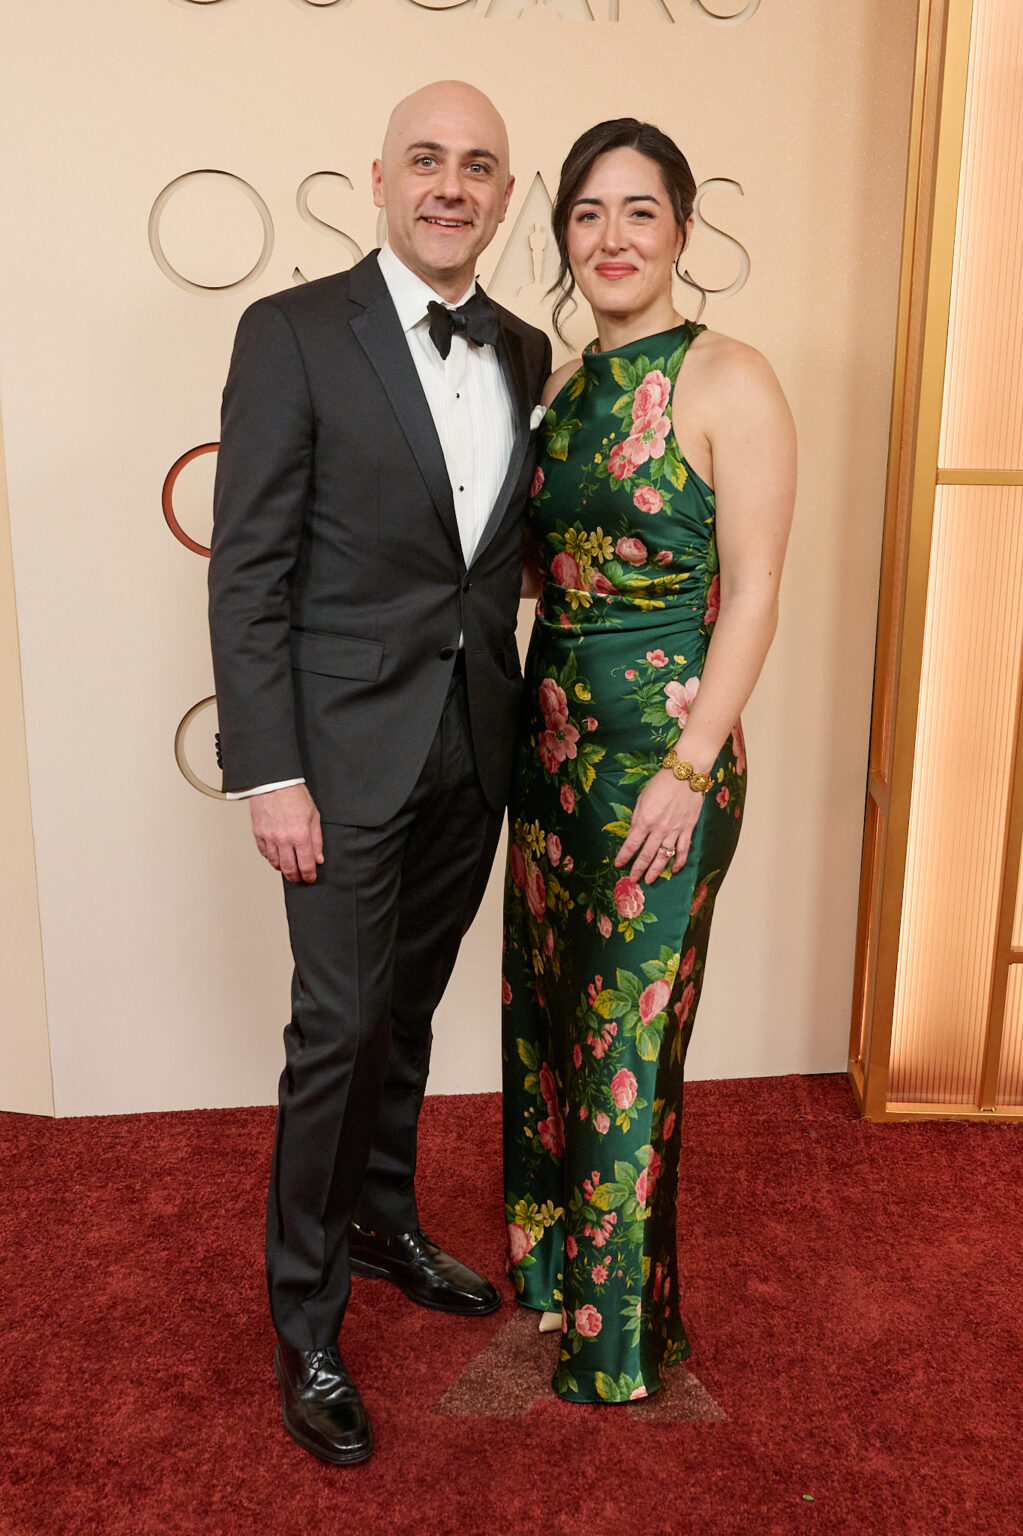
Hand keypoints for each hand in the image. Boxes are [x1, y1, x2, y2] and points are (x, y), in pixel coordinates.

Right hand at [249, 783, 322, 882]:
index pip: (306, 865)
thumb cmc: (294, 795)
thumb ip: (317, 840)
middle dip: (296, 877)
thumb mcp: (314, 816)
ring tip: (289, 868)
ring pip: (275, 863)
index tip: (310, 877)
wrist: (274, 782)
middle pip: (289, 869)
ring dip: (283, 869)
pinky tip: (277, 857)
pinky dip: (272, 858)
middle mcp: (284, 839)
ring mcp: (269, 838)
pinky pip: (265, 853)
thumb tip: (318, 858)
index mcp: (300, 835)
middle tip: (300, 878)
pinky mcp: (258, 834)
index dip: (309, 875)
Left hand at [614, 769, 705, 884]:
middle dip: (638, 869)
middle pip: (646, 855)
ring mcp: (675, 831)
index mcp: (645, 820)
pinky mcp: (688, 829)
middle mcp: (659, 829)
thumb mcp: (641, 799)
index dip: (624, 857)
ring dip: (656, 871)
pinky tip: (675, 870)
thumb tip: (633, 835)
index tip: (618, 865)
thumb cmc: (661, 784)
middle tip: (633, 880)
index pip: (631, 845)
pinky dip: (679, 862)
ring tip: (649, 880)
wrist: (685, 775)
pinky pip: (683, 850)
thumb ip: (637, 819)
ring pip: (664, 857)